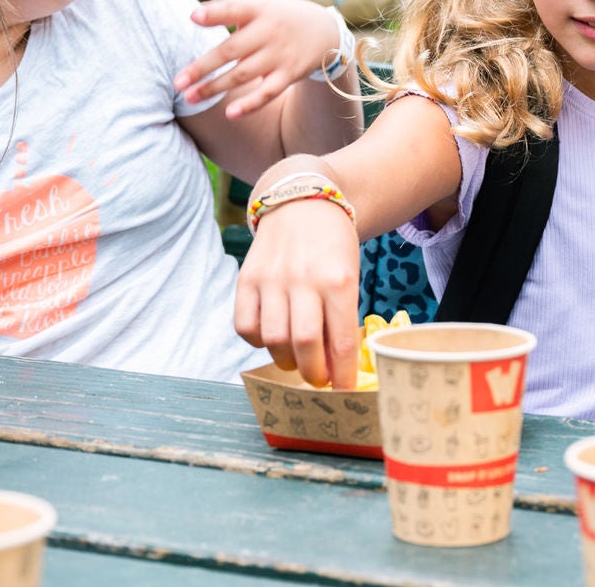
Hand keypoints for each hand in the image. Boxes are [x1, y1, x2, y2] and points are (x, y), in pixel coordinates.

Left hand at [175, 0, 347, 118]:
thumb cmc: (280, 17)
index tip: (193, 17)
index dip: (214, 13)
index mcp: (259, 10)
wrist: (325, 31)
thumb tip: (194, 15)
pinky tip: (230, 114)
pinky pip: (268, 92)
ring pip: (243, 75)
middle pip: (231, 50)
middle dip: (202, 67)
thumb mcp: (260, 5)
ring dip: (215, 87)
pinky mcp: (289, 74)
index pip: (235, 9)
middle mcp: (269, 32)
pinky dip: (250, 104)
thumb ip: (229, 8)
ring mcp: (280, 55)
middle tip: (177, 82)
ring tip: (190, 98)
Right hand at [235, 195, 361, 387]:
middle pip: (304, 344)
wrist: (302, 203)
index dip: (342, 376)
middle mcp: (303, 279)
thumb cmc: (333, 247)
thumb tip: (336, 368)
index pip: (340, 342)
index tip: (344, 391)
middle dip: (313, 374)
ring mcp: (271, 279)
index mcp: (338, 280)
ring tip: (296, 359)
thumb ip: (342, 318)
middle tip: (319, 379)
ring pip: (272, 340)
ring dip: (286, 360)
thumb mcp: (350, 276)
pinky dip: (257, 342)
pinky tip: (272, 337)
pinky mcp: (246, 279)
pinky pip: (245, 326)